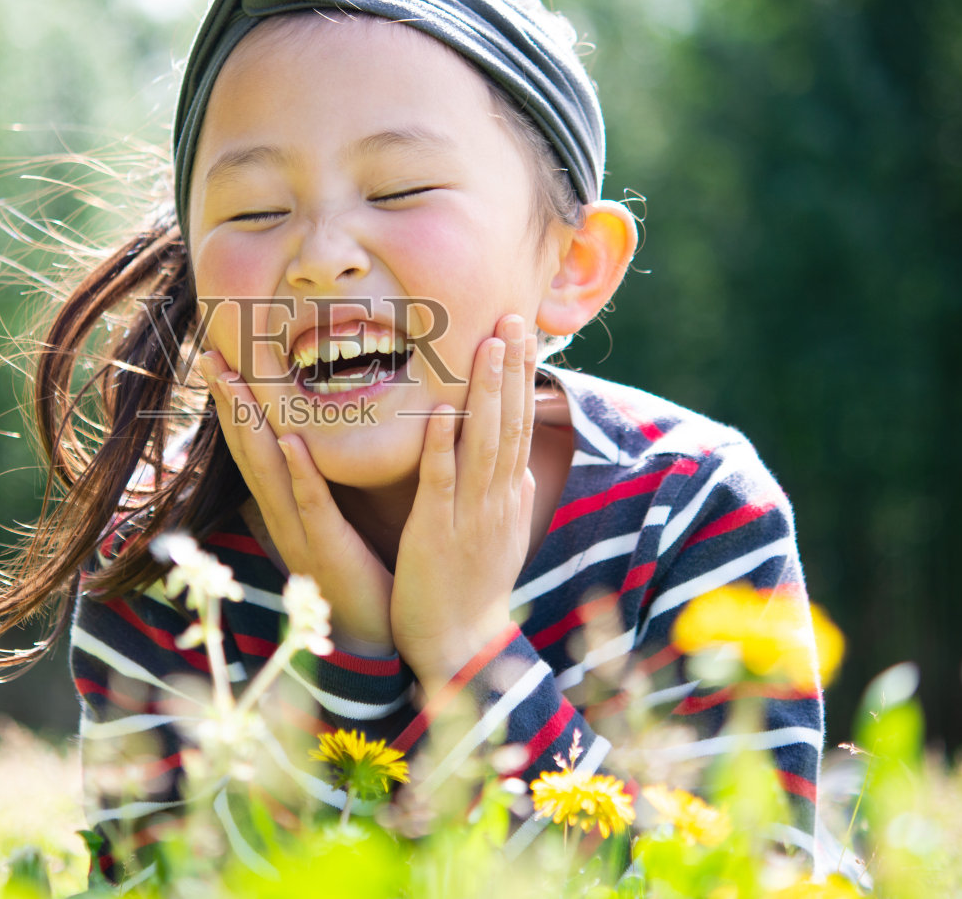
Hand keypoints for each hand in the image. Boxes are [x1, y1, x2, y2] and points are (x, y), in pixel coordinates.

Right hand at [198, 349, 394, 651]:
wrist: (374, 640)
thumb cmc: (361, 577)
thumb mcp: (333, 523)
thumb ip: (320, 486)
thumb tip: (313, 443)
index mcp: (286, 507)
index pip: (254, 446)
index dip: (236, 404)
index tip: (222, 358)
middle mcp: (283, 516)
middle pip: (248, 450)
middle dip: (230, 401)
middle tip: (212, 354)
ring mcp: (301, 533)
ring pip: (268, 470)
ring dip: (251, 424)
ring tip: (235, 381)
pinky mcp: (329, 550)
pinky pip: (312, 505)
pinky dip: (301, 472)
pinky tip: (292, 439)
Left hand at [390, 314, 537, 686]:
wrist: (462, 646)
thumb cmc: (476, 591)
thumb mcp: (501, 539)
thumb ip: (512, 501)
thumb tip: (525, 470)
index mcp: (508, 495)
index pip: (521, 423)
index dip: (523, 376)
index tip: (522, 332)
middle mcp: (496, 497)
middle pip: (510, 421)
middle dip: (512, 367)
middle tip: (513, 316)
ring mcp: (469, 514)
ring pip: (483, 442)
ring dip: (486, 391)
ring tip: (487, 343)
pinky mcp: (436, 533)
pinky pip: (440, 482)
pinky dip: (442, 444)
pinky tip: (440, 409)